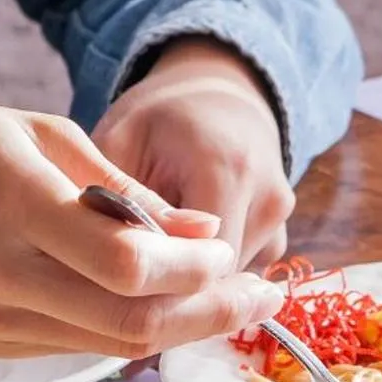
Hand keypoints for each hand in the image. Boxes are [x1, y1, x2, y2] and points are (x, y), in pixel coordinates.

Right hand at [0, 95, 282, 359]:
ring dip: (179, 332)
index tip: (236, 256)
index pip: (131, 268)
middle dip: (213, 317)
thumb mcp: (26, 131)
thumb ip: (115, 188)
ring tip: (225, 306)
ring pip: (109, 348)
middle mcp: (0, 276)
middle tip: (262, 301)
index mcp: (13, 205)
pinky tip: (156, 309)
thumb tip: (200, 236)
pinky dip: (125, 331)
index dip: (200, 273)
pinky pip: (72, 347)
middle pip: (134, 327)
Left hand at [94, 38, 293, 268]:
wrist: (217, 95)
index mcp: (228, 171)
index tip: (110, 282)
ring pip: (226, 283)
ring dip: (186, 280)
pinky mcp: (279, 233)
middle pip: (216, 281)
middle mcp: (268, 199)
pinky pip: (238, 273)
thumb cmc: (158, 118)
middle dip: (168, 287)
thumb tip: (102, 264)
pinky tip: (179, 247)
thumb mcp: (120, 143)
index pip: (196, 267)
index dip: (152, 283)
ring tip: (151, 248)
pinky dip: (205, 273)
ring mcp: (279, 220)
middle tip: (120, 274)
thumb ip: (115, 203)